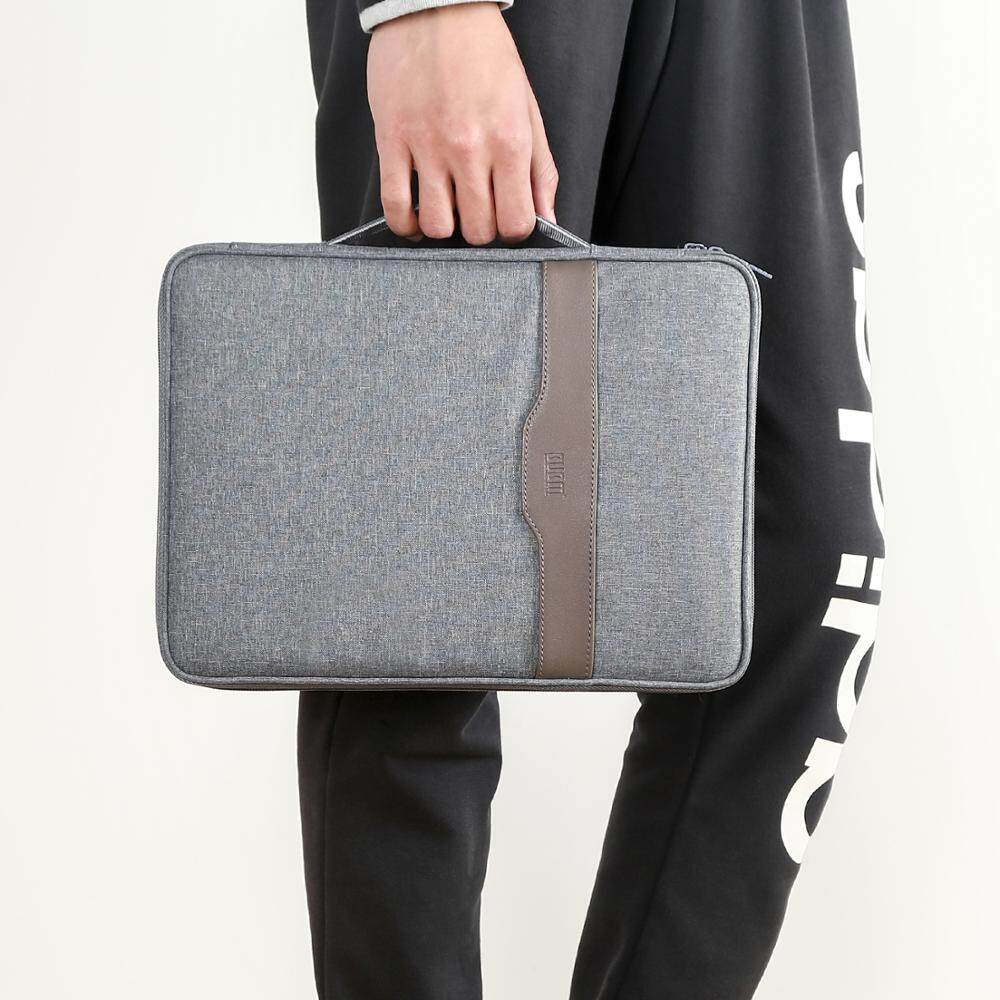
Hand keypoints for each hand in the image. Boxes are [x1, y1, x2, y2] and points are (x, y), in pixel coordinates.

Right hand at [367, 2, 557, 243]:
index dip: (513, 231)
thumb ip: (540, 170)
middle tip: (475, 211)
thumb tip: (548, 218)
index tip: (505, 220)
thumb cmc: (484, 56)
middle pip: (477, 231)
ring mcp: (428, 145)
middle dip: (480, 230)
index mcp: (509, 140)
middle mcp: (470, 147)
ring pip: (437, 226)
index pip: (516, 222)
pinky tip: (413, 218)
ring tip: (446, 210)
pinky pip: (395, 205)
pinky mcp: (392, 139)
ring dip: (442, 229)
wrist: (437, 7)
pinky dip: (404, 224)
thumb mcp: (527, 109)